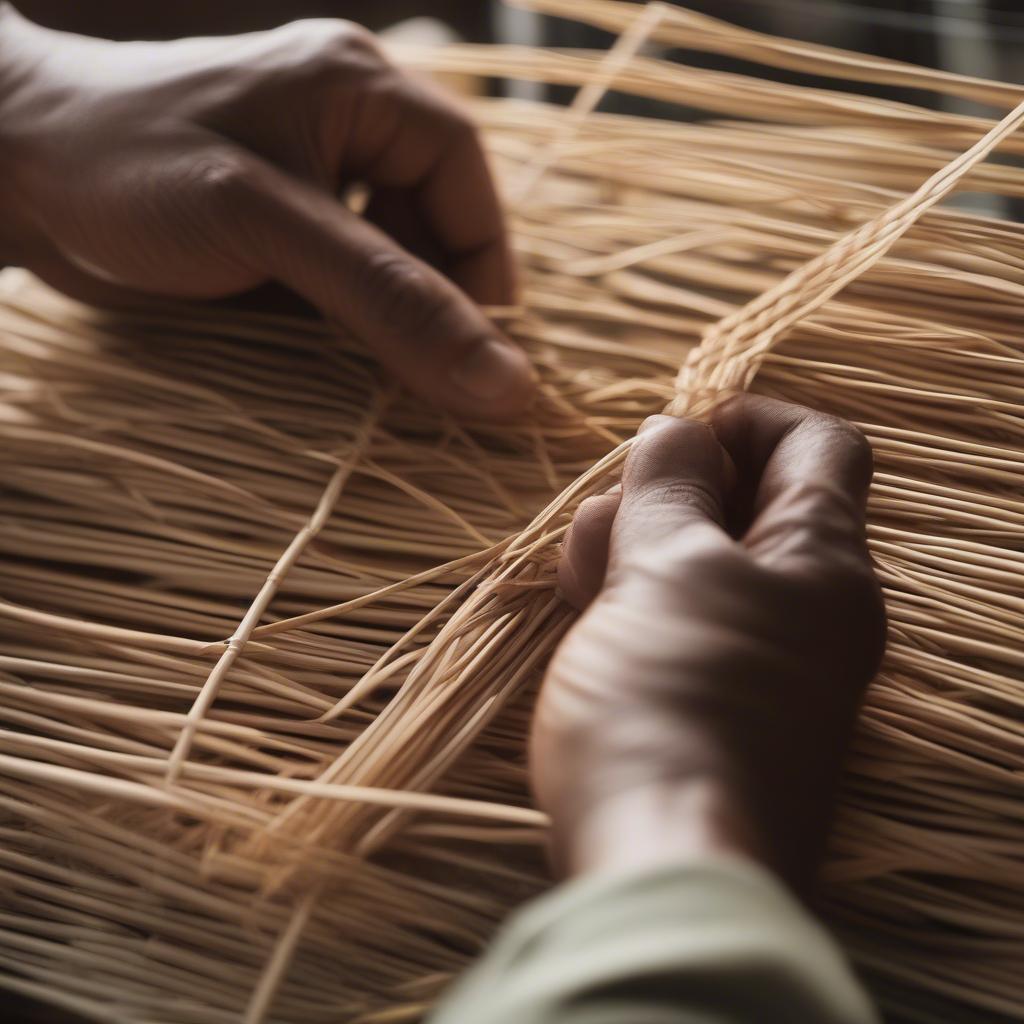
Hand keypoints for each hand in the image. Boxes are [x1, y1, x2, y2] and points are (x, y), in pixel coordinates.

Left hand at [0, 5, 532, 417]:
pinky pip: (345, 285)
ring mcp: (309, 182)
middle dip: (442, 303)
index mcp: (360, 87)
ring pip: (394, 263)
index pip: (465, 177)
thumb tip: (505, 384)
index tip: (486, 356)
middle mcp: (346, 127)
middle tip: (438, 383)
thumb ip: (388, 301)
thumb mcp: (267, 226)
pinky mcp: (277, 230)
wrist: (6, 171)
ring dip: (397, 324)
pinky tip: (336, 365)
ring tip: (388, 382)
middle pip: (437, 225)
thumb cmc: (128, 169)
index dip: (487, 269)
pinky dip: (351, 331)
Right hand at [533, 396, 885, 889]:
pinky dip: (633, 598)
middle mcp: (806, 604)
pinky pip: (677, 615)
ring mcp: (756, 654)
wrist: (664, 863)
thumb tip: (678, 429)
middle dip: (665, 490)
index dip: (745, 419)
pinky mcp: (708, 695)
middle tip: (603, 528)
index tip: (671, 437)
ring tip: (579, 583)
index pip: (816, 444)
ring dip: (633, 544)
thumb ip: (671, 487)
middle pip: (743, 499)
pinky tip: (585, 614)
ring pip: (696, 557)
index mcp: (822, 561)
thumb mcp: (666, 568)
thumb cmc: (670, 700)